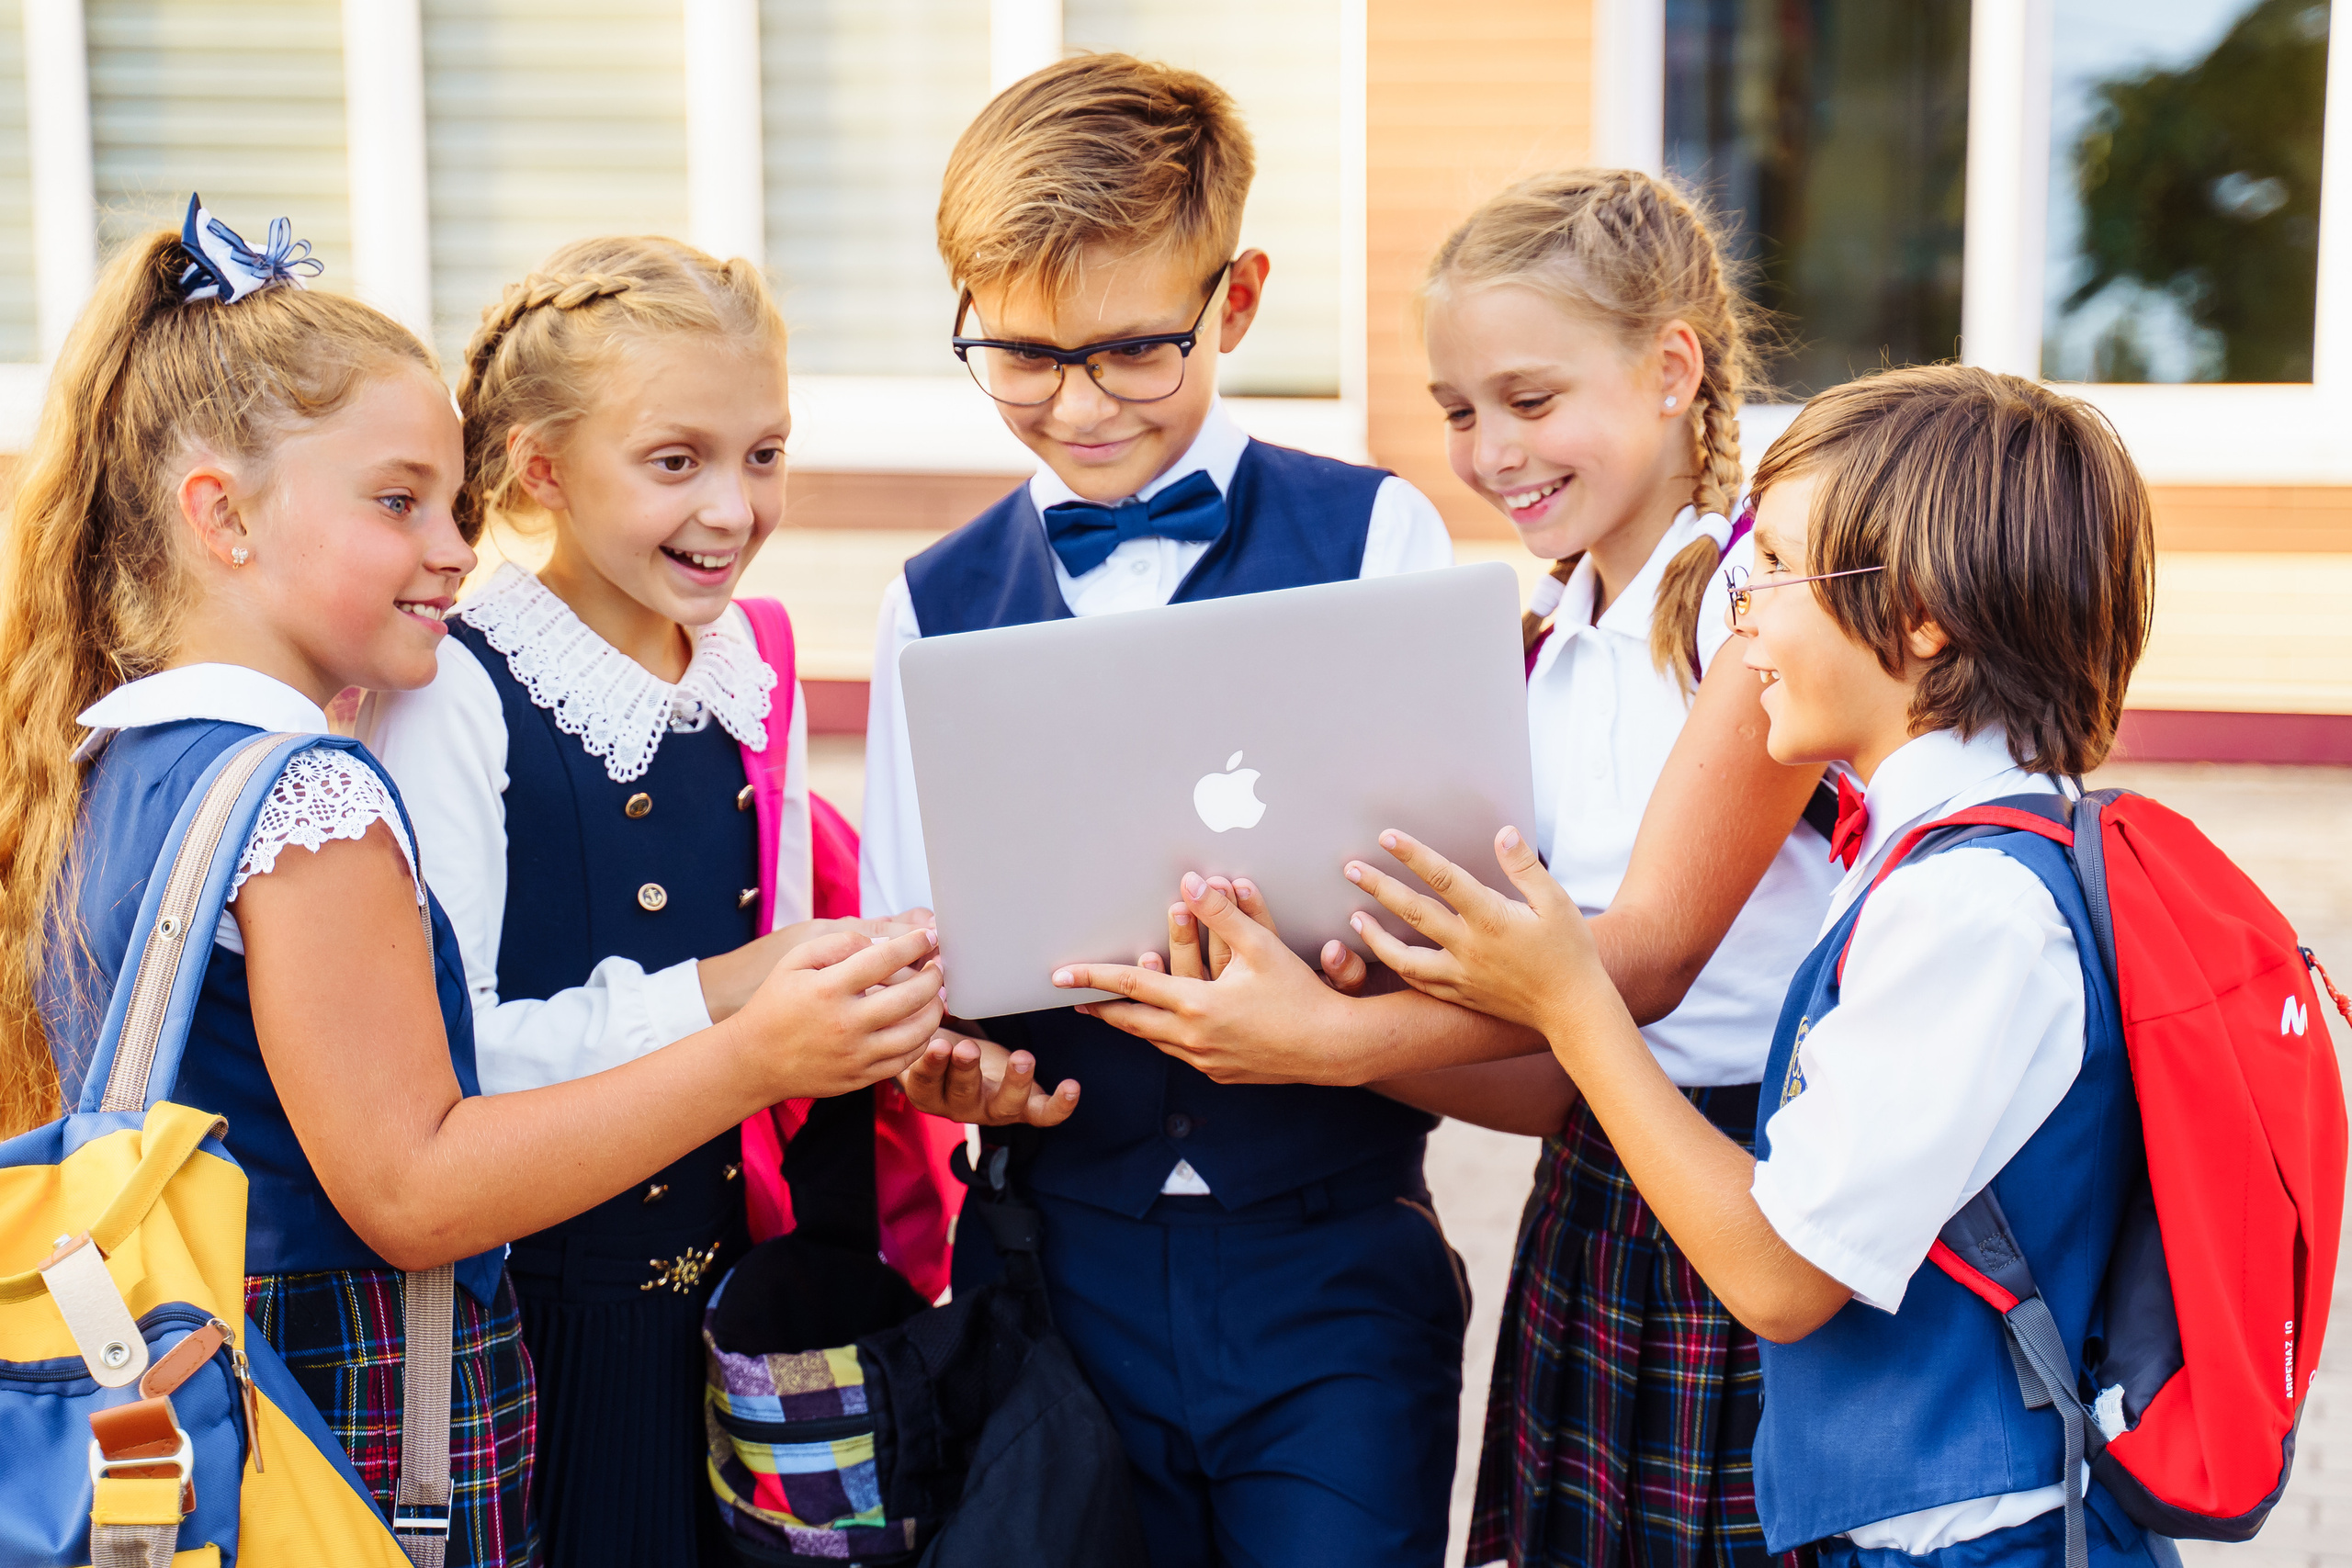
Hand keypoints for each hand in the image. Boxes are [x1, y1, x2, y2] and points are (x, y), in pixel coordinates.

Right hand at [728, 927, 945, 1100]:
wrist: (754, 1060)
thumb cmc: (775, 1005)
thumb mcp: (794, 961)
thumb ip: (837, 944)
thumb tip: (878, 943)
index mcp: (828, 989)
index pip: (885, 959)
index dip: (913, 944)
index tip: (928, 937)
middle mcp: (846, 1023)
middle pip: (911, 996)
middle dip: (933, 977)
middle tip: (937, 967)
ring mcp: (856, 1054)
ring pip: (917, 1032)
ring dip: (934, 1010)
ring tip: (935, 996)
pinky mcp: (860, 1077)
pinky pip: (906, 1059)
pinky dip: (922, 1040)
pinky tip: (920, 1025)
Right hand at [898, 1029, 1079, 1125]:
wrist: (966, 1069)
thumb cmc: (942, 1044)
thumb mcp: (928, 1030)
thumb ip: (925, 1011)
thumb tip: (931, 979)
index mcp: (927, 1091)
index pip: (926, 1081)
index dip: (930, 1065)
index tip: (937, 1044)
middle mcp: (959, 1106)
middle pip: (962, 1094)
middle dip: (965, 1070)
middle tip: (967, 1049)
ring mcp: (993, 1111)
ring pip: (1004, 1106)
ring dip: (1014, 1083)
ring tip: (1023, 1058)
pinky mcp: (1025, 1110)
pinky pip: (1043, 1115)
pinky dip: (1059, 1105)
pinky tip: (1071, 1087)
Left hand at [1053, 873, 1367, 1084]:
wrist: (1335, 1048)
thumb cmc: (1301, 995)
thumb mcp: (1262, 946)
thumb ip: (1224, 914)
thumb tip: (1191, 884)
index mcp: (1196, 1006)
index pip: (1131, 988)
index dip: (1093, 978)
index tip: (1060, 978)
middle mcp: (1193, 1039)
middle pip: (1132, 1023)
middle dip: (1102, 1010)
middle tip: (1077, 1002)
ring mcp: (1207, 1061)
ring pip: (1155, 1042)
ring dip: (1134, 1025)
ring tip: (1116, 1014)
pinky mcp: (1223, 1073)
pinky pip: (1181, 1055)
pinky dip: (1165, 1039)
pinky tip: (1167, 1032)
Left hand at [1345, 826, 1612, 1040]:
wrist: (1573, 1009)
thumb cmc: (1569, 952)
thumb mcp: (1556, 902)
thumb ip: (1525, 867)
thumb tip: (1503, 833)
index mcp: (1491, 919)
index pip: (1444, 878)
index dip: (1414, 855)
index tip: (1388, 837)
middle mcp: (1469, 947)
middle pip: (1413, 912)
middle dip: (1379, 887)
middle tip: (1351, 869)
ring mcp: (1461, 975)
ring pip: (1405, 957)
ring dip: (1376, 936)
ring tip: (1354, 918)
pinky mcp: (1461, 995)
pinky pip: (1421, 983)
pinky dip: (1400, 967)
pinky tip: (1388, 954)